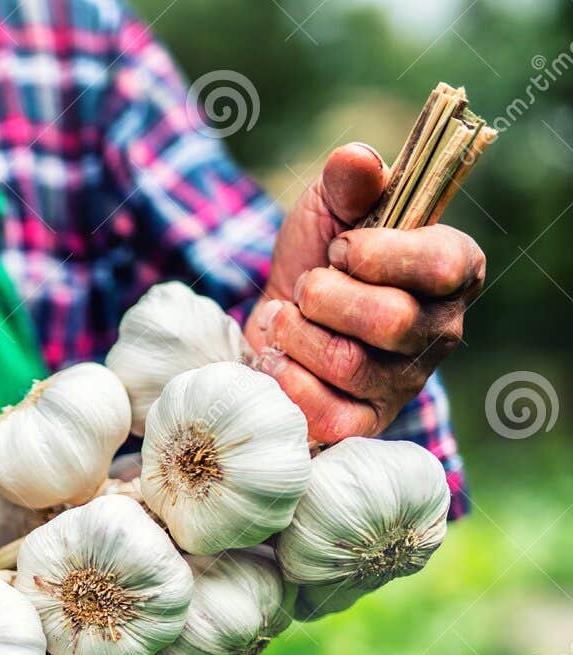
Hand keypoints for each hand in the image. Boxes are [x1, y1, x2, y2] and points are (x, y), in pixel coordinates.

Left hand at [245, 143, 484, 441]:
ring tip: (288, 320)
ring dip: (297, 333)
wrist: (274, 318)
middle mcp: (441, 330)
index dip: (377, 254)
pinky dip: (288, 380)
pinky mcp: (364, 422)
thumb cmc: (316, 259)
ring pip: (348, 363)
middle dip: (325, 296)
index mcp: (453, 269)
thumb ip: (348, 181)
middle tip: (308, 287)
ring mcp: (405, 383)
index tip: (342, 248)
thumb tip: (358, 159)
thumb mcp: (329, 207)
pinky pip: (327, 414)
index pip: (439, 264)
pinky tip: (281, 359)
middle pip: (390, 320)